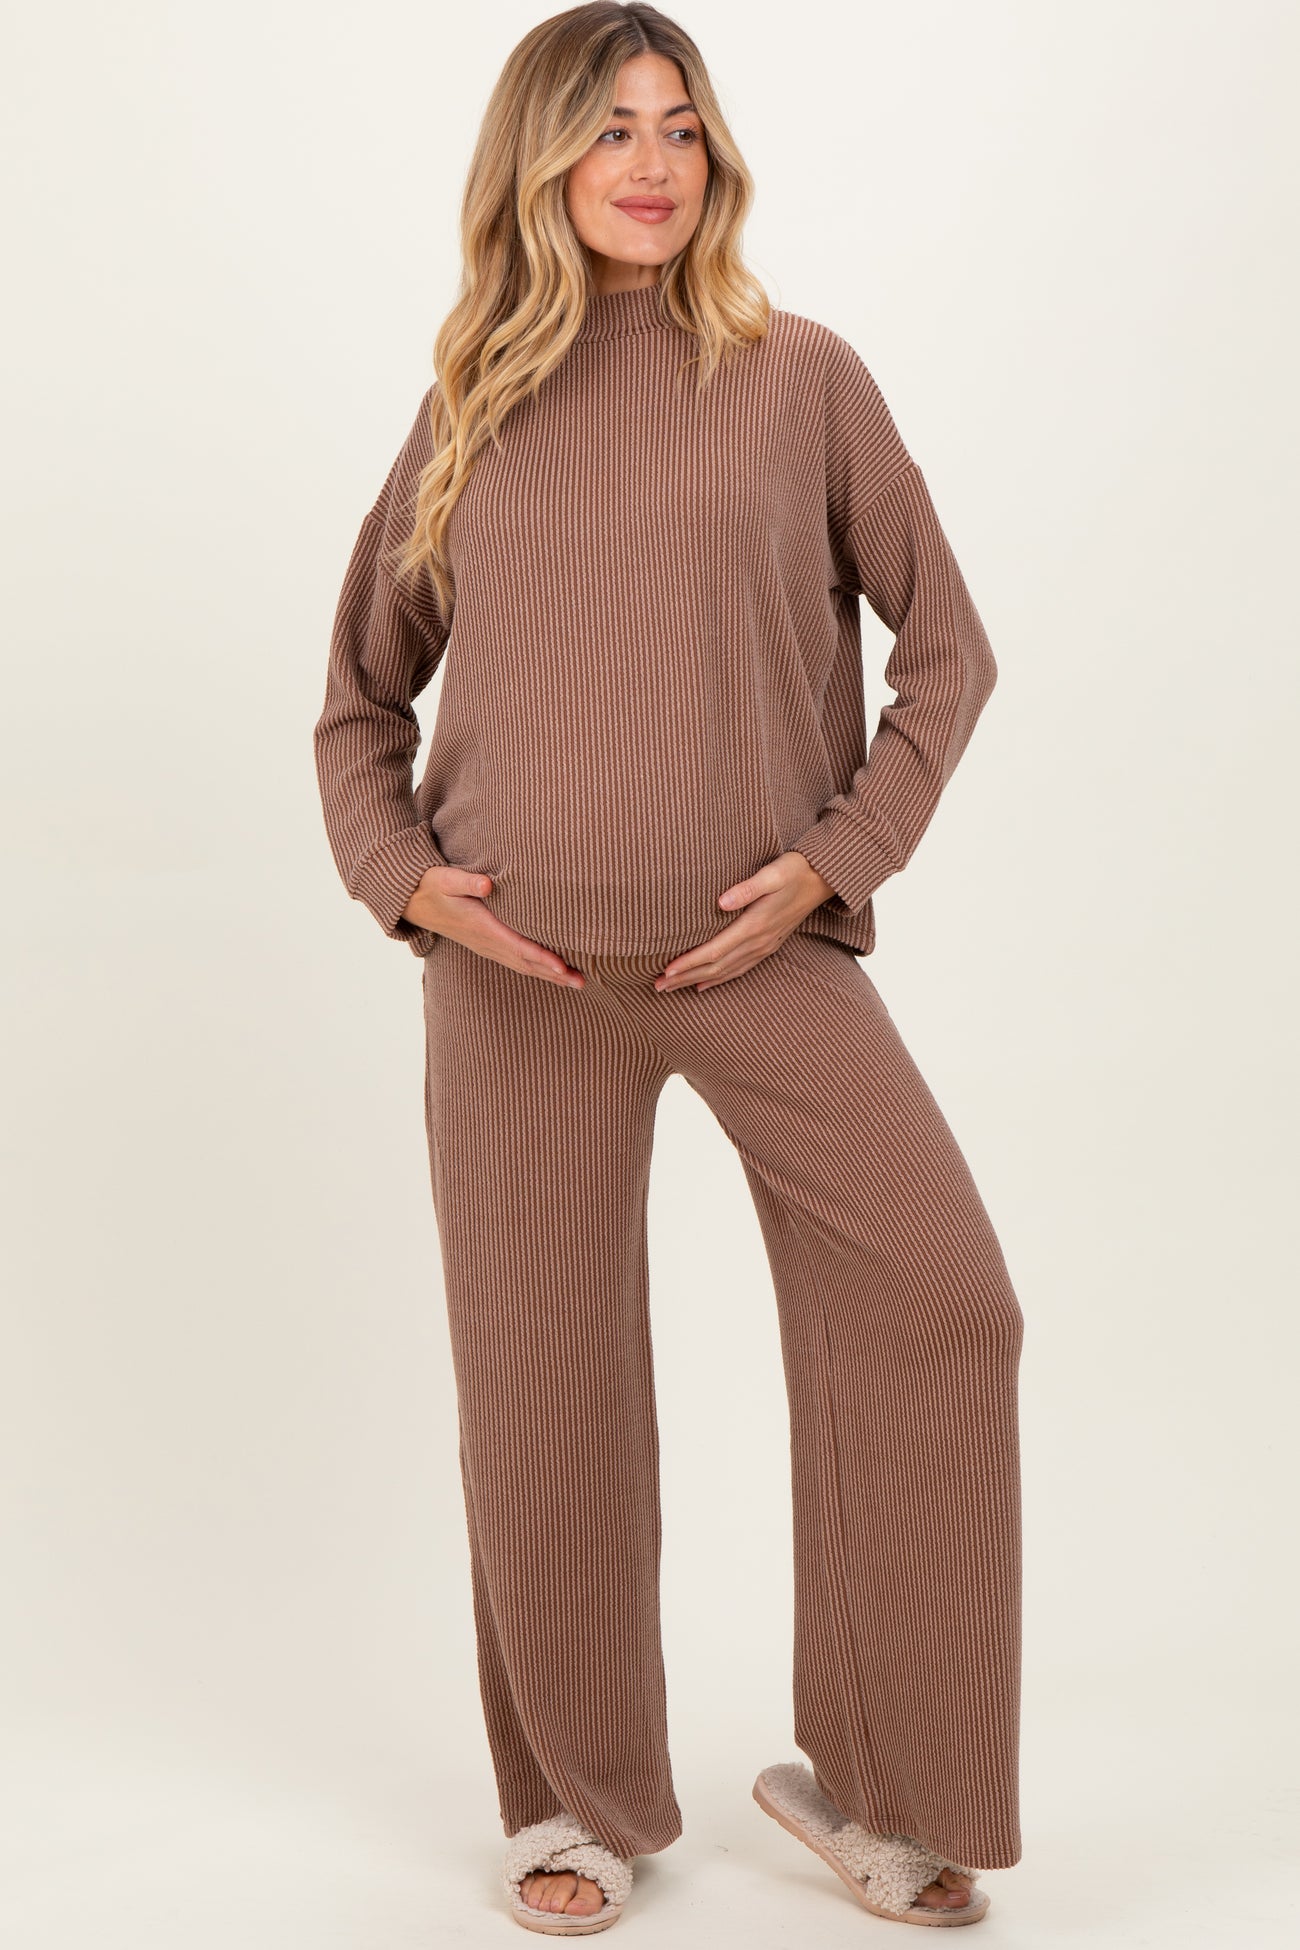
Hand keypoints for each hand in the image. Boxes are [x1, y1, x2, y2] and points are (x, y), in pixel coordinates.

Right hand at [402, 866, 586, 988]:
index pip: (517, 946)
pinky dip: (537, 969)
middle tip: (582, 982)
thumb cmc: (432, 885)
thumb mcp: (444, 878)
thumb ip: (466, 881)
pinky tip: (553, 972)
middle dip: (554, 973)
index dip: (540, 957)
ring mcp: (487, 946)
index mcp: (481, 927)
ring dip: (550, 975)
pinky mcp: (487, 945)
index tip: (561, 966)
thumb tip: (487, 884)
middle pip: (526, 963)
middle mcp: (486, 942)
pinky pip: (516, 961)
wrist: (413, 901)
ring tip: (577, 982)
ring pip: (523, 965)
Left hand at [652, 852, 835, 992]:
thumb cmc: (794, 870)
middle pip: (715, 967)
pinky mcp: (767, 945)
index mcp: (755, 925)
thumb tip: (721, 901)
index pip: (715, 950)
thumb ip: (747, 888)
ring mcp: (764, 946)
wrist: (823, 879)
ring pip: (725, 971)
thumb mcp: (772, 873)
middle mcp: (758, 942)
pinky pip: (739, 969)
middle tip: (657, 985)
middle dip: (685, 977)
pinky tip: (703, 984)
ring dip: (696, 980)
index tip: (666, 970)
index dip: (689, 962)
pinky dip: (718, 979)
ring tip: (671, 988)